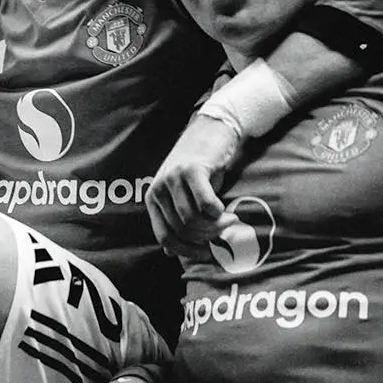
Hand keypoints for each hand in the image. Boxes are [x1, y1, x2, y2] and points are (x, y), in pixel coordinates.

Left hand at [145, 114, 239, 253]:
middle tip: (224, 233)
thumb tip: (169, 253)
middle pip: (181, 231)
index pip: (165, 238)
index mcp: (153, 199)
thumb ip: (175, 220)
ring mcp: (173, 178)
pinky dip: (218, 214)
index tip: (206, 253)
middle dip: (206, 238)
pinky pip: (205, 205)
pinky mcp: (192, 169)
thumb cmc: (201, 167)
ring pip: (192, 220)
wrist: (213, 129)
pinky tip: (226, 212)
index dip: (187, 251)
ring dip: (214, 227)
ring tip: (229, 222)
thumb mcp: (183, 195)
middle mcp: (159, 189)